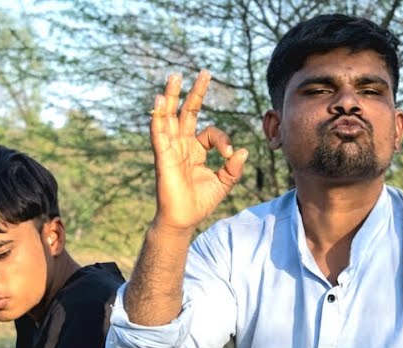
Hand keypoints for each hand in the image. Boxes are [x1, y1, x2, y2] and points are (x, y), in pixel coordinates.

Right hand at [150, 70, 248, 232]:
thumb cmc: (200, 202)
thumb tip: (244, 152)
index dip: (223, 141)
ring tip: (174, 76)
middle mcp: (181, 145)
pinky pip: (158, 132)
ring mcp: (170, 148)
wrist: (183, 219)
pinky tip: (158, 101)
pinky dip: (158, 117)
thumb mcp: (223, 183)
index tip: (230, 156)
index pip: (210, 132)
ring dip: (171, 96)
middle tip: (204, 72)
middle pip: (187, 112)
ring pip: (169, 116)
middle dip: (195, 92)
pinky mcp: (162, 155)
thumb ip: (234, 168)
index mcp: (195, 150)